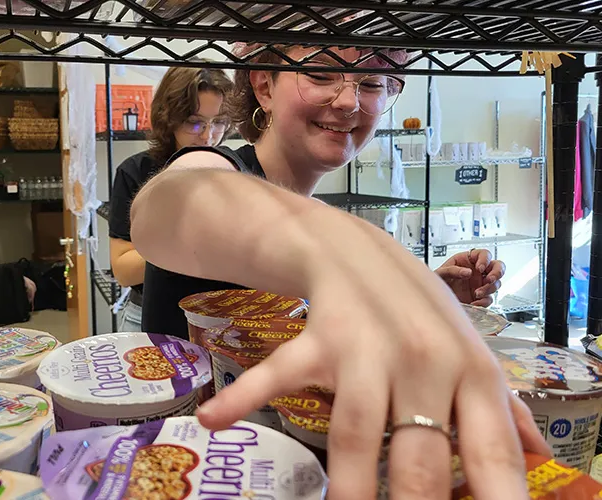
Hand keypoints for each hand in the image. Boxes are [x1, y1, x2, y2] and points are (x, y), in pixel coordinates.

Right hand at [196, 218, 544, 499]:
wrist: (355, 248)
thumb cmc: (416, 307)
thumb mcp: (468, 348)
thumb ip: (500, 406)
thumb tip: (534, 452)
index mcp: (472, 374)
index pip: (493, 455)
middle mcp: (427, 364)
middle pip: (422, 459)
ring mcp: (368, 349)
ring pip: (358, 432)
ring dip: (350, 487)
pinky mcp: (318, 338)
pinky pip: (281, 373)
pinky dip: (245, 397)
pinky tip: (214, 420)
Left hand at [436, 249, 504, 306]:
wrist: (435, 297)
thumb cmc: (437, 281)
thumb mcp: (441, 273)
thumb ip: (452, 270)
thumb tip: (467, 272)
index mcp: (468, 260)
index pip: (484, 254)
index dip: (485, 260)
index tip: (479, 268)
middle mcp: (477, 271)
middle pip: (498, 266)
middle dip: (497, 273)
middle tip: (489, 279)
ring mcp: (480, 284)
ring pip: (496, 283)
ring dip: (489, 288)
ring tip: (476, 293)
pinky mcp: (480, 297)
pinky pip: (489, 299)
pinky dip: (484, 302)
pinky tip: (474, 302)